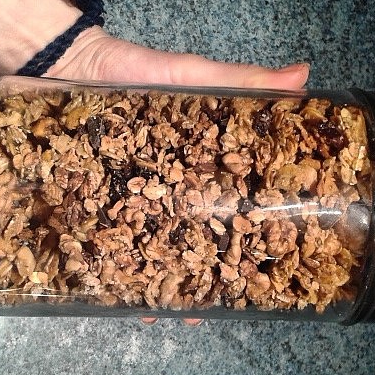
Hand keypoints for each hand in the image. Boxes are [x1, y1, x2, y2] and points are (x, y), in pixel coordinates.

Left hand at [46, 27, 308, 325]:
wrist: (69, 63)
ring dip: (164, 281)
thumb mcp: (192, 75)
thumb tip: (304, 75)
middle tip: (218, 304)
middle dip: (206, 272)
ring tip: (174, 311)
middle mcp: (168, 189)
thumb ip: (242, 81)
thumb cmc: (137, 70)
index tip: (263, 268)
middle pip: (192, 236)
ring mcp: (130, 198)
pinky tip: (122, 299)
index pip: (230, 208)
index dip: (247, 238)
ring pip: (152, 248)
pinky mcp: (94, 200)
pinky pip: (105, 241)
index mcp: (198, 167)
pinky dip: (114, 270)